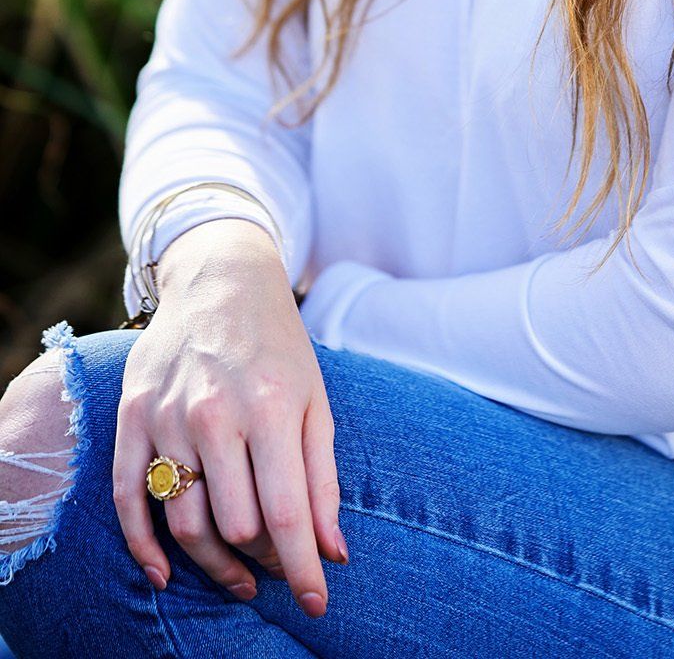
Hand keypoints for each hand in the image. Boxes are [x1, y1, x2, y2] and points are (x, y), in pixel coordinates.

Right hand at [113, 221, 347, 618]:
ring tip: (238, 576)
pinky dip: (145, 548)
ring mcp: (169, 415)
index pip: (285, 514)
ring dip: (213, 564)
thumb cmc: (279, 347)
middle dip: (261, 561)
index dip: (301, 570)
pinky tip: (165, 574)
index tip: (317, 602)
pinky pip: (130, 499)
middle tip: (275, 569)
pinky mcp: (133, 416)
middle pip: (235, 526)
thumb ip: (322, 479)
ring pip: (185, 522)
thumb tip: (334, 553)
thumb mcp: (317, 401)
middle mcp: (216, 412)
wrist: (221, 281)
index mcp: (272, 406)